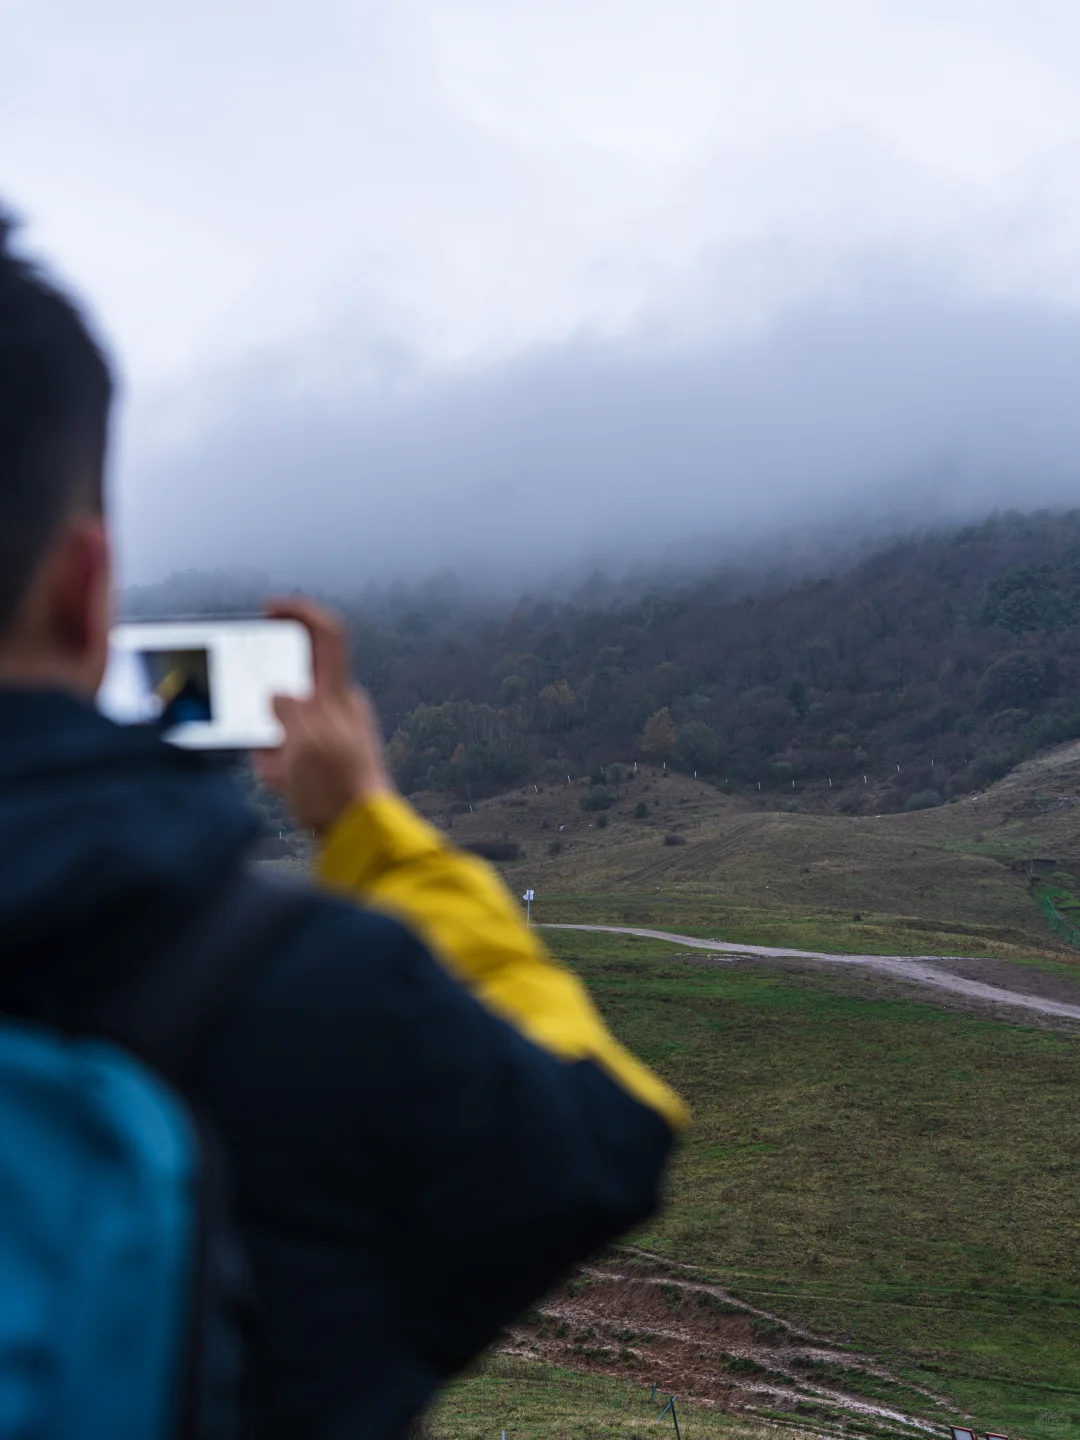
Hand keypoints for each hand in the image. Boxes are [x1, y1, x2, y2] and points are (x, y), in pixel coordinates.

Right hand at [253, 597, 393, 834]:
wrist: (359, 833)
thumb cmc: (337, 790)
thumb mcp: (305, 745)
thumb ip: (288, 709)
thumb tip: (276, 694)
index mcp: (337, 693)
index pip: (326, 633)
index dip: (298, 611)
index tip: (268, 607)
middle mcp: (337, 705)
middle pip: (293, 679)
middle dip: (267, 700)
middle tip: (262, 725)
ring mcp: (330, 730)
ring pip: (282, 719)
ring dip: (269, 741)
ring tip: (280, 770)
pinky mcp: (322, 755)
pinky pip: (284, 750)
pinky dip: (274, 764)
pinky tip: (283, 784)